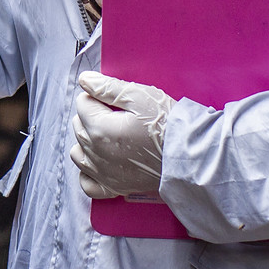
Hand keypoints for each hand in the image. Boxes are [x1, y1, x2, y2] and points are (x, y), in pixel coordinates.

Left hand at [68, 71, 171, 199]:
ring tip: (111, 135)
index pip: (82, 103)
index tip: (117, 101)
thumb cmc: (167, 124)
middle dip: (93, 115)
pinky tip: (101, 161)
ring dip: (88, 141)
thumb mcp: (139, 96)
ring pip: (78, 152)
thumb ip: (106, 87)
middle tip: (119, 115)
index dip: (99, 97)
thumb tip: (84, 80)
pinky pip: (87, 183)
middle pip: (79, 126)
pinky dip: (89, 172)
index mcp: (99, 129)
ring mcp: (103, 173)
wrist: (189, 155)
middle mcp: (96, 153)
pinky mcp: (114, 188)